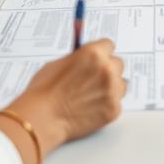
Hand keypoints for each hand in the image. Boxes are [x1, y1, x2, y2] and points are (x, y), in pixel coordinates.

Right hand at [0, 39, 125, 163]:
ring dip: (110, 87)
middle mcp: (107, 69)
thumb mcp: (58, 63)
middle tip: (93, 79)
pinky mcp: (114, 109)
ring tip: (91, 95)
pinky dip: (106, 105)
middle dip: (107, 70)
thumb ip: (79, 59)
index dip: (101, 53)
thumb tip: (86, 58)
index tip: (99, 58)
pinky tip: (91, 107)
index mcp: (93, 53)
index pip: (109, 45)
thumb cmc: (44, 91)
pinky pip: (116, 102)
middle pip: (118, 64)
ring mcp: (112, 90)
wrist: (42, 118)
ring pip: (120, 84)